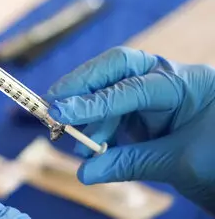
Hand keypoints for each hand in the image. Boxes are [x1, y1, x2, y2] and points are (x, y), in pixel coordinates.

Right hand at [47, 47, 214, 212]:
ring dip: (88, 113)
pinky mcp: (146, 110)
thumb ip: (129, 164)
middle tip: (54, 103)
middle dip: (83, 85)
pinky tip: (90, 145)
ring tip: (72, 138)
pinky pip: (114, 110)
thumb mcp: (178, 164)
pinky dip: (98, 125)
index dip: (93, 101)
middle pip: (117, 68)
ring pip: (111, 88)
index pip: (132, 86)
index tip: (61, 111)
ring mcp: (155, 92)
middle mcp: (168, 79)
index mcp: (186, 83)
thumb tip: (84, 173)